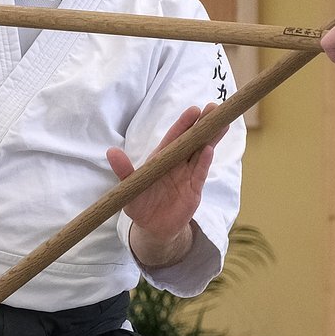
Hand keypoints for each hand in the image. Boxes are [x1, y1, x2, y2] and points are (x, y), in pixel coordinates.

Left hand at [107, 104, 228, 267]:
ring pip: (201, 153)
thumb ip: (124, 170)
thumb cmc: (139, 203)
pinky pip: (200, 173)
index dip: (184, 124)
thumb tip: (111, 151)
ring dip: (211, 138)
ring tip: (223, 123)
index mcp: (162, 158)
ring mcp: (188, 175)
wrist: (153, 228)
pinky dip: (205, 162)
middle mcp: (177, 163)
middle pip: (192, 140)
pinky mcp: (194, 190)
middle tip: (214, 107)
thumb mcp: (129, 188)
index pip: (174, 137)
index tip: (193, 110)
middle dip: (203, 124)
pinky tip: (209, 150)